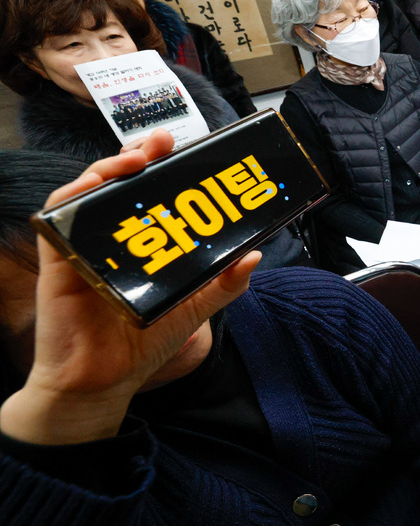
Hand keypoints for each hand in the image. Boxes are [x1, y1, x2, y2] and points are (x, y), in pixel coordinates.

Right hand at [0, 130, 259, 445]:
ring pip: (89, 192)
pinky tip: (94, 188)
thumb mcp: (195, 308)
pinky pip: (58, 220)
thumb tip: (256, 254)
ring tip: (135, 159)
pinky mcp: (59, 262)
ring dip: (109, 167)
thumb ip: (225, 284)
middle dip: (140, 154)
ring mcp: (85, 246)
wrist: (104, 383)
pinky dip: (73, 198)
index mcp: (144, 242)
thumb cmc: (144, 343)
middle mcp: (113, 237)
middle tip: (163, 142)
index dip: (164, 166)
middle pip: (121, 182)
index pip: (152, 192)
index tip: (185, 147)